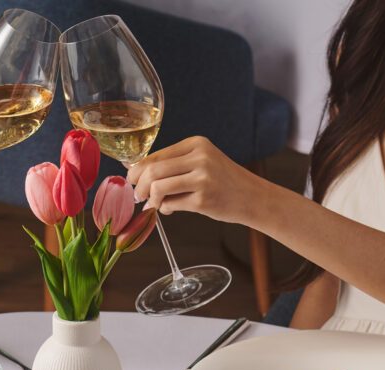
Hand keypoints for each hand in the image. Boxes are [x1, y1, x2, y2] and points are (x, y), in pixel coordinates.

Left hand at [126, 136, 263, 224]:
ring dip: (150, 199)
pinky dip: (164, 209)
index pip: (155, 155)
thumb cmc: (222, 181)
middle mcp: (200, 157)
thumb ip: (173, 164)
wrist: (252, 197)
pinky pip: (170, 204)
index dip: (137, 170)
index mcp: (196, 144)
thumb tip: (134, 170)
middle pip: (152, 171)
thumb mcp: (201, 162)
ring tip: (152, 204)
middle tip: (137, 196)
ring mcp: (202, 179)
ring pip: (158, 187)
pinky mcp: (203, 200)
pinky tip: (170, 209)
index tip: (132, 181)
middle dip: (138, 186)